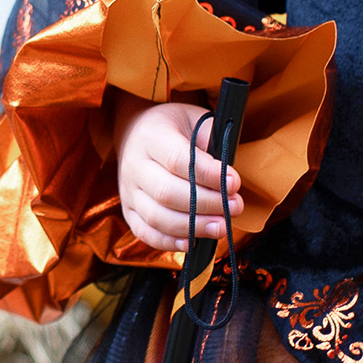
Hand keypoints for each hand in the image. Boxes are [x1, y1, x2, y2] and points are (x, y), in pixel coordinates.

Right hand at [115, 97, 243, 253]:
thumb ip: (212, 141)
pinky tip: (193, 242)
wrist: (138, 132)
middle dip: (206, 204)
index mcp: (151, 136)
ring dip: (193, 227)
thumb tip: (228, 178)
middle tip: (235, 207)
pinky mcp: (128, 211)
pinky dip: (169, 242)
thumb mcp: (195, 120)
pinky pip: (145, 232)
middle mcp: (134, 164)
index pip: (178, 159)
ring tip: (222, 227)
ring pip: (156, 217)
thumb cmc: (175, 128)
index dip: (208, 175)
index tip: (235, 182)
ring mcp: (128, 190)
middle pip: (166, 192)